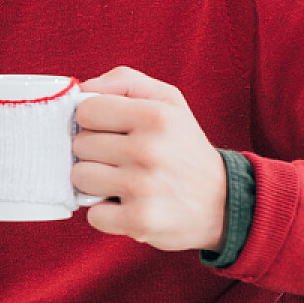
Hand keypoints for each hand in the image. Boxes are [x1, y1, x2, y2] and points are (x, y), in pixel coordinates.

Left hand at [72, 67, 226, 254]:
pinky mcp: (140, 221)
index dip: (93, 121)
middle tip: (122, 159)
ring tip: (122, 182)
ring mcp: (143, 187)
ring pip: (80, 178)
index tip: (110, 130)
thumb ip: (126, 81)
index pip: (86, 110)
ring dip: (96, 183)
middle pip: (80, 145)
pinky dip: (105, 214)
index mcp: (156, 115)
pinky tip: (126, 206)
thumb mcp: (169, 101)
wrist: (224, 203)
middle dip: (95, 152)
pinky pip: (92, 214)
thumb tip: (84, 88)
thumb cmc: (185, 147)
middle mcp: (150, 150)